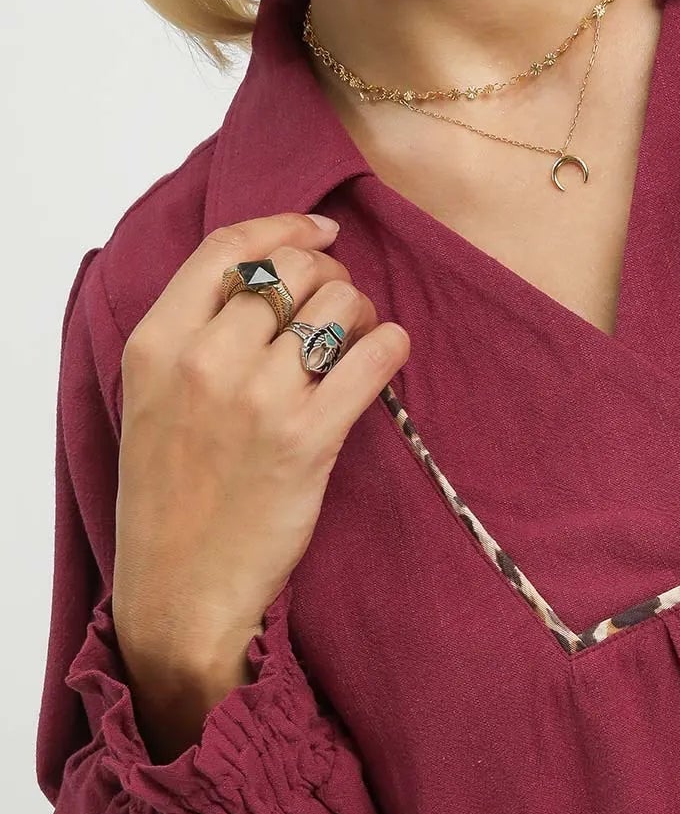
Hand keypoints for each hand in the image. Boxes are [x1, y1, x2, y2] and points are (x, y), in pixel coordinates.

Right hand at [112, 211, 409, 672]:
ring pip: (339, 303)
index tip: (322, 229)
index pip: (230, 248)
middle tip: (339, 309)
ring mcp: (256, 399)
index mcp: (157, 343)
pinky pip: (373, 356)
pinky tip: (387, 356)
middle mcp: (204, 360)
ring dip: (361, 312)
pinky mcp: (307, 439)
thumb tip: (274, 279)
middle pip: (294, 270)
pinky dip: (391, 346)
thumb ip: (195, 335)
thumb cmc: (172, 494)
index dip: (286, 226)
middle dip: (330, 277)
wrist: (181, 587)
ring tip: (356, 343)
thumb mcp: (154, 399)